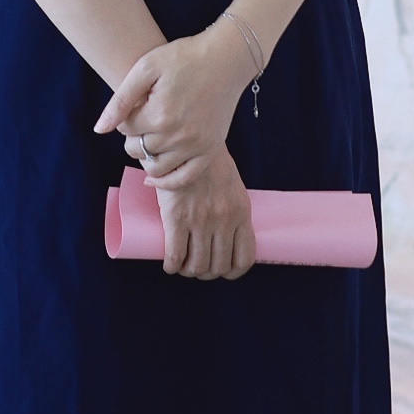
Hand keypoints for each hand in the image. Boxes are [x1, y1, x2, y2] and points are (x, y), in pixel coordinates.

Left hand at [95, 15, 258, 185]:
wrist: (226, 59)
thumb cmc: (183, 58)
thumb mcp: (146, 68)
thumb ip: (120, 100)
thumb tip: (99, 130)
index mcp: (159, 115)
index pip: (125, 130)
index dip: (125, 117)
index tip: (137, 103)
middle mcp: (178, 136)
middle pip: (137, 150)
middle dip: (134, 136)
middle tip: (144, 119)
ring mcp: (197, 146)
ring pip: (155, 168)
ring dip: (147, 155)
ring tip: (152, 136)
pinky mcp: (210, 150)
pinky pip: (183, 179)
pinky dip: (166, 181)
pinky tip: (154, 176)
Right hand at [153, 146, 255, 280]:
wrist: (188, 141)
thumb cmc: (209, 163)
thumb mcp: (232, 185)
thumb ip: (231, 208)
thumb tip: (224, 231)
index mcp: (240, 212)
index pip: (244, 258)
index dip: (232, 271)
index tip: (222, 270)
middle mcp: (223, 220)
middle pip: (218, 266)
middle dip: (207, 273)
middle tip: (197, 267)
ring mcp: (200, 220)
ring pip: (197, 265)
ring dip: (188, 271)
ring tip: (182, 265)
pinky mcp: (176, 217)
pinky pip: (175, 255)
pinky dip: (172, 266)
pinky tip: (169, 265)